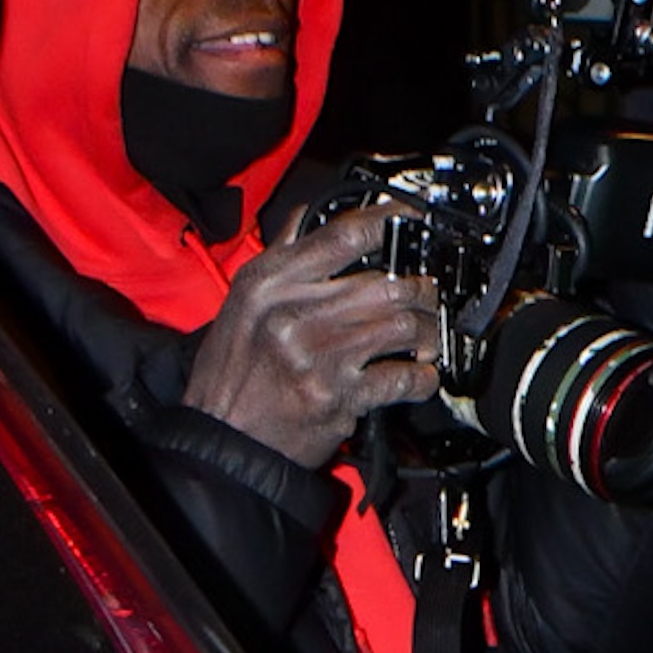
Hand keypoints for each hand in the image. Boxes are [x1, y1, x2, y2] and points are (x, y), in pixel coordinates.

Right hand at [182, 206, 443, 468]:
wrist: (225, 437)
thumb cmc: (233, 372)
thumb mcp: (242, 302)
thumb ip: (279, 255)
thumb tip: (309, 215)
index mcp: (270, 282)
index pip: (342, 235)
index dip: (390, 221)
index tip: (414, 217)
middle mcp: (294, 313)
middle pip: (386, 283)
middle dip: (419, 290)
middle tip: (426, 297)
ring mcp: (319, 355)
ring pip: (403, 325)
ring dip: (427, 333)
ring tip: (425, 338)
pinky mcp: (340, 396)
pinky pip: (403, 377)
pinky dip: (422, 377)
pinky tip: (418, 375)